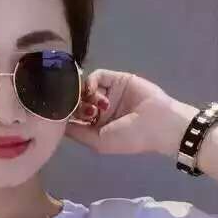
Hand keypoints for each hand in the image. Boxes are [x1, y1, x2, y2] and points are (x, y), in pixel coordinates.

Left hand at [67, 68, 188, 155]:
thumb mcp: (99, 142)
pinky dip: (91, 82)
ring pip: (84, 87)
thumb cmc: (130, 137)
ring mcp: (108, 93)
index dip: (66, 115)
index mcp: (96, 126)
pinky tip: (94, 91)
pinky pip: (97, 75)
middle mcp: (100, 109)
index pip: (73, 117)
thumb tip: (59, 124)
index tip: (62, 116)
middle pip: (76, 100)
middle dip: (74, 105)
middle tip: (82, 111)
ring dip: (83, 94)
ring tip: (94, 105)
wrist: (158, 123)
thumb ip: (77, 133)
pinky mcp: (116, 79)